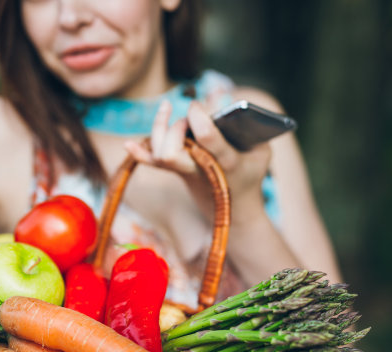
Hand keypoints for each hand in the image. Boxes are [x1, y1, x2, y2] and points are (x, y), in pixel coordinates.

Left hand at [124, 100, 270, 219]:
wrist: (236, 211)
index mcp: (229, 162)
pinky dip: (140, 153)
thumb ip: (248, 126)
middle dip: (176, 127)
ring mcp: (187, 172)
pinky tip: (130, 144)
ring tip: (166, 108)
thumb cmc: (251, 173)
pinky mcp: (177, 172)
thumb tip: (219, 98)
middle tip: (190, 117)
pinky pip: (153, 163)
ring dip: (159, 128)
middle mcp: (203, 168)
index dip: (198, 118)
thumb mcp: (261, 151)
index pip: (208, 138)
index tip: (196, 105)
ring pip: (160, 153)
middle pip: (173, 150)